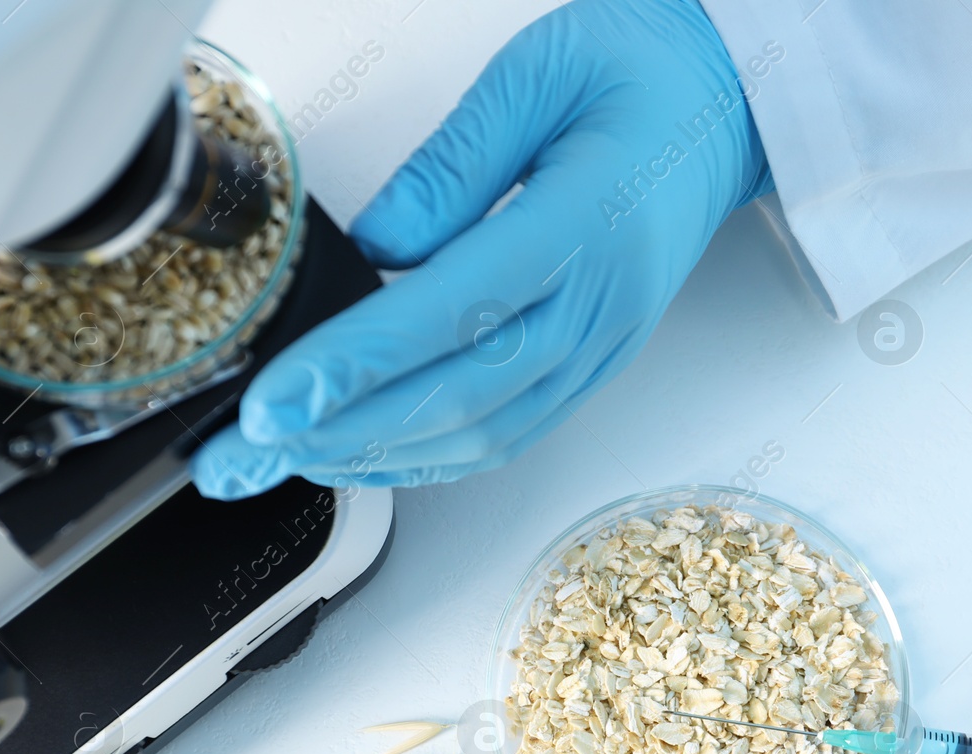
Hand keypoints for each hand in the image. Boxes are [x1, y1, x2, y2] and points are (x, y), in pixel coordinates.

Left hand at [191, 0, 770, 497]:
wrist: (727, 107)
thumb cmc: (642, 75)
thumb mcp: (540, 75)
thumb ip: (454, 162)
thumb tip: (374, 243)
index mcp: (584, 226)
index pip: (454, 313)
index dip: (357, 367)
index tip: (275, 403)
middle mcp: (600, 305)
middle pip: (463, 398)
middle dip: (341, 434)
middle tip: (244, 455)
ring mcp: (603, 344)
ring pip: (487, 433)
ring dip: (380, 459)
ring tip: (287, 460)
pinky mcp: (597, 361)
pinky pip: (514, 431)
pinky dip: (436, 457)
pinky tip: (372, 456)